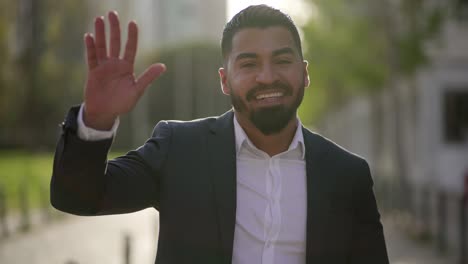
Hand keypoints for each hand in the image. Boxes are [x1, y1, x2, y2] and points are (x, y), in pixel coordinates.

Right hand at [83, 11, 165, 129]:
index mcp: (127, 67)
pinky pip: (92, 57)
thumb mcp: (137, 90)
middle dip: (114, 29)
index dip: (131, 36)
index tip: (132, 23)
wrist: (105, 113)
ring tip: (99, 19)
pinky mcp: (93, 72)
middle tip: (112, 13)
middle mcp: (115, 64)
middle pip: (114, 43)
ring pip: (102, 46)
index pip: (130, 48)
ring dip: (100, 33)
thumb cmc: (123, 103)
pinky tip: (89, 36)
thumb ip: (148, 77)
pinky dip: (90, 47)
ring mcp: (103, 67)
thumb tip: (163, 66)